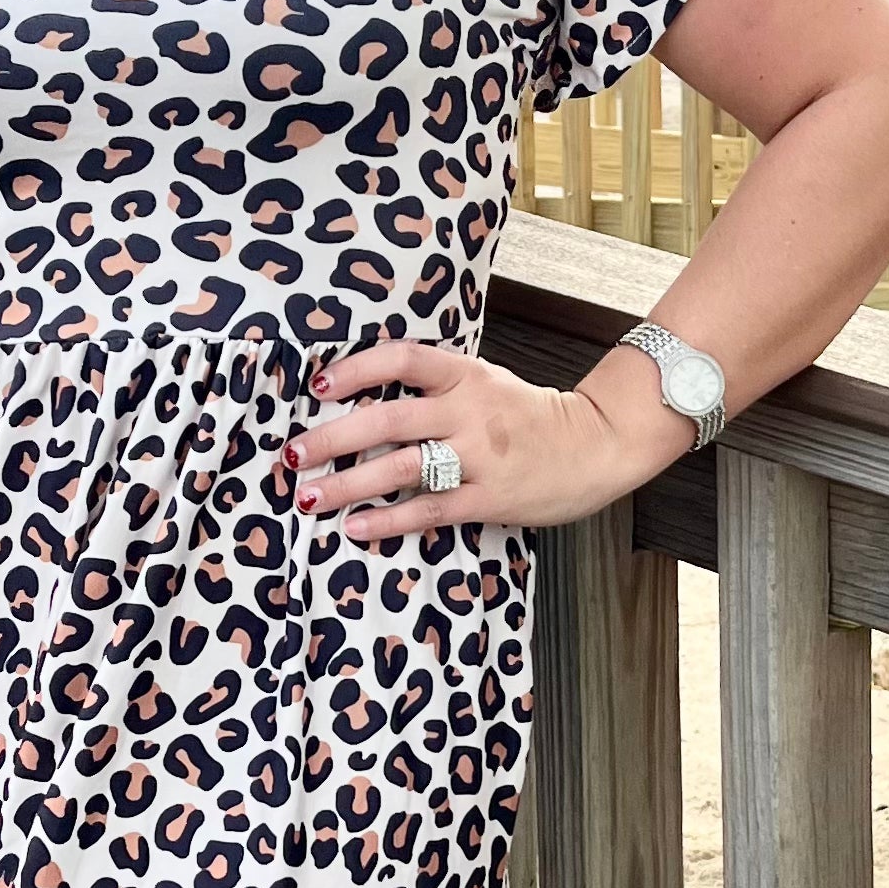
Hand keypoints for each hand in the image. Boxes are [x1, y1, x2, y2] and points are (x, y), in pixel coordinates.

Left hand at [281, 337, 671, 539]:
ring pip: (401, 468)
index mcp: (467, 375)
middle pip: (388, 419)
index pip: (402, 359)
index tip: (320, 386)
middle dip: (331, 437)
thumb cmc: (531, 415)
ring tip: (308, 496)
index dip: (357, 369)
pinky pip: (430, 508)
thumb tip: (370, 392)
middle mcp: (469, 411)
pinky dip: (389, 519)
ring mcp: (480, 456)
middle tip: (291, 453)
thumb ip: (437, 384)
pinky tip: (356, 527)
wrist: (597, 444)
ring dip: (347, 484)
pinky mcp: (490, 497)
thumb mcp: (487, 381)